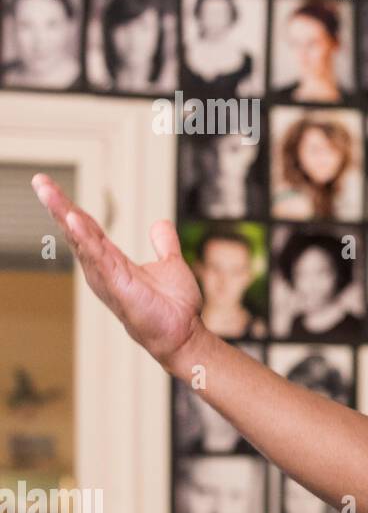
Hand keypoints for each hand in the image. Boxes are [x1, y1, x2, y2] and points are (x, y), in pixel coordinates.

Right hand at [31, 173, 206, 372]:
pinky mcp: (116, 286)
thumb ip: (163, 244)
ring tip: (49, 192)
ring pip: (81, 241)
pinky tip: (74, 219)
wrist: (183, 332)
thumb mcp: (170, 265)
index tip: (49, 185)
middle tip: (39, 180)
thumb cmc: (173, 306)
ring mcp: (106, 277)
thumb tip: (160, 223)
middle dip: (57, 205)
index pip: (86, 228)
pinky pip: (98, 257)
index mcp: (111, 261)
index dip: (69, 207)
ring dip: (65, 215)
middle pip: (75, 231)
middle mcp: (102, 268)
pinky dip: (85, 238)